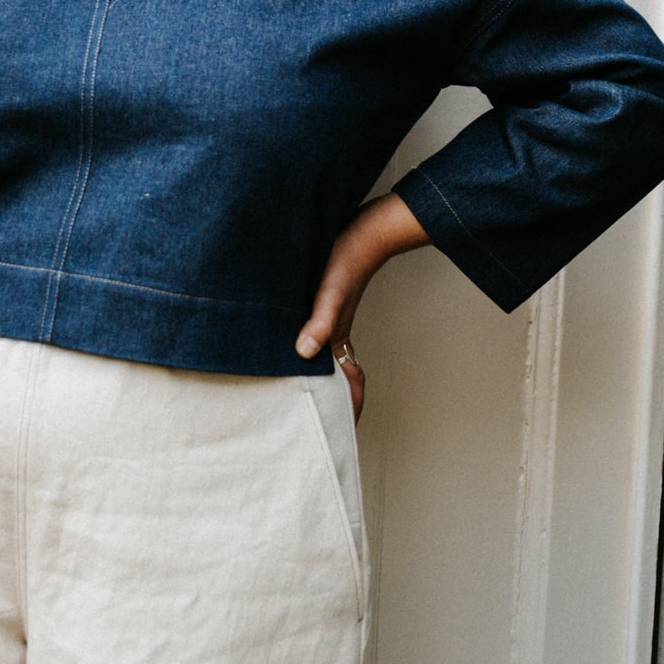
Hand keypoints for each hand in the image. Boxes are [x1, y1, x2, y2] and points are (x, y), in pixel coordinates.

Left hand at [296, 194, 429, 420]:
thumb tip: (304, 351)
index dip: (348, 411)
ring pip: (328, 360)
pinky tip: (295, 346)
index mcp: (338, 336)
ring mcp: (332, 320)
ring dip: (320, 379)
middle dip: (331, 404)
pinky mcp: (326, 304)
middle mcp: (335, 333)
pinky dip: (312, 350)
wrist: (367, 228)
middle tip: (311, 424)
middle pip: (338, 379)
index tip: (339, 435)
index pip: (350, 385)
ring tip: (299, 396)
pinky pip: (320, 338)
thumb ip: (320, 319)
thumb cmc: (349, 256)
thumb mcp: (330, 289)